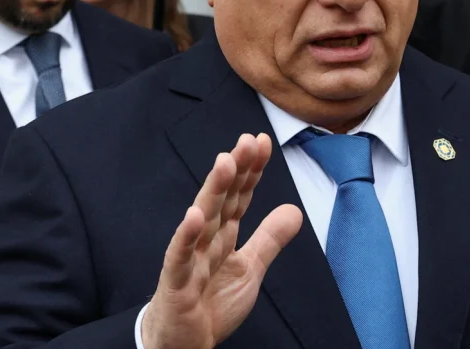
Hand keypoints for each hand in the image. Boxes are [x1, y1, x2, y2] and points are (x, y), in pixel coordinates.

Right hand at [141, 134, 303, 348]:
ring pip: (202, 220)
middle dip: (234, 170)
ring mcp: (189, 260)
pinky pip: (180, 258)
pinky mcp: (176, 284)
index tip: (261, 142)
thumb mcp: (249, 269)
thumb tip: (294, 209)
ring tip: (225, 162)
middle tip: (247, 140)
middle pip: (221, 199)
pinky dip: (186, 237)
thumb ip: (269, 239)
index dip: (250, 171)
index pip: (238, 197)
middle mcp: (205, 241)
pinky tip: (194, 215)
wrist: (182, 346)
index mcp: (222, 236)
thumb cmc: (208, 305)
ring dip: (213, 190)